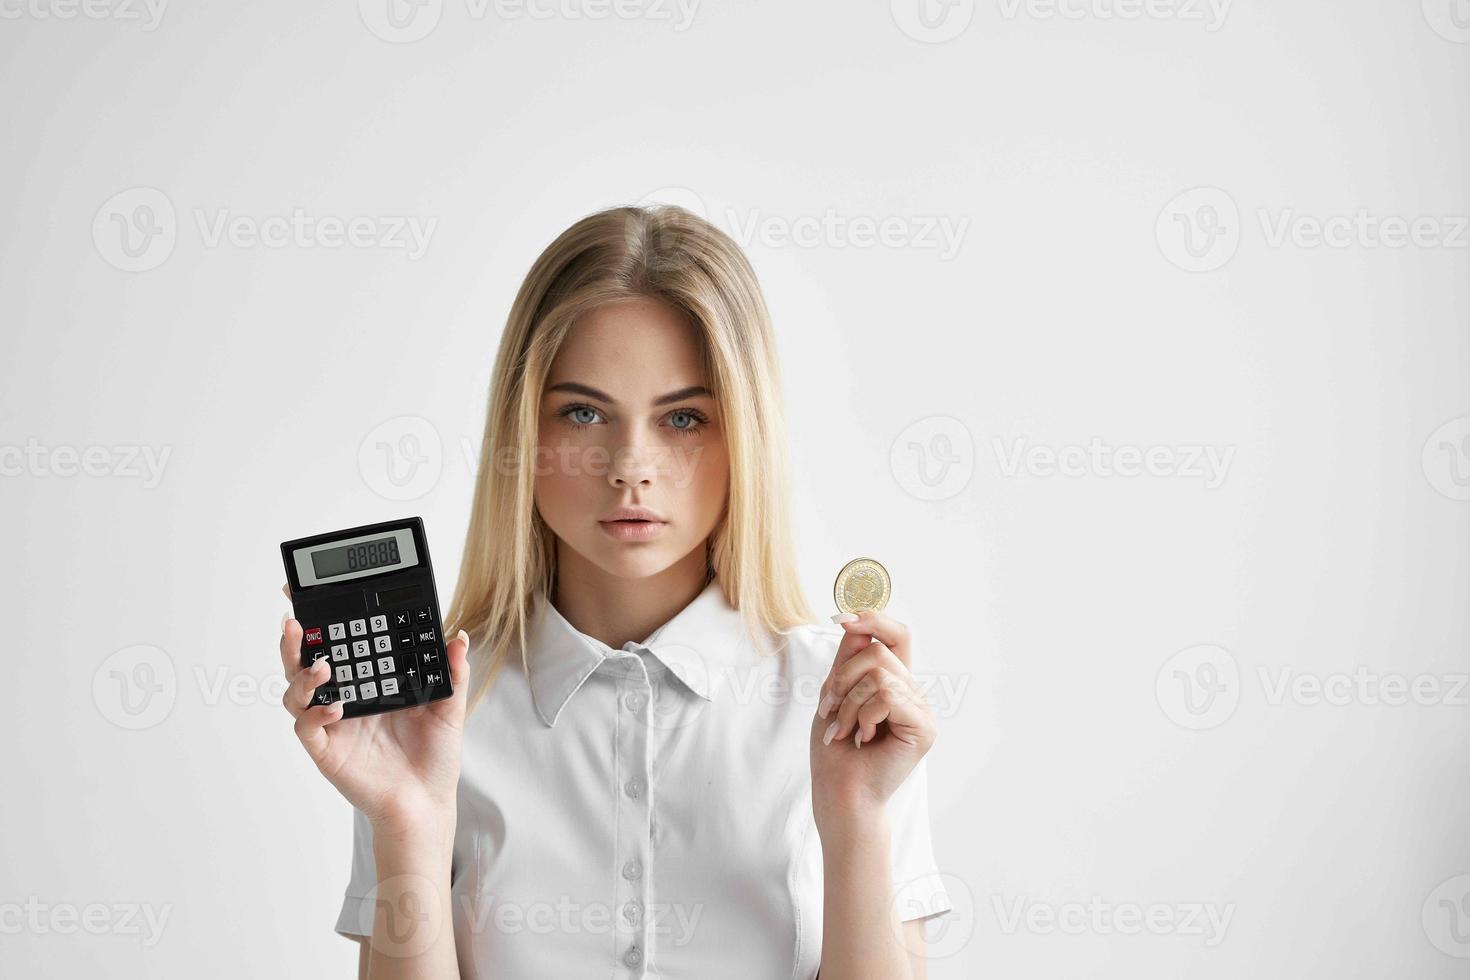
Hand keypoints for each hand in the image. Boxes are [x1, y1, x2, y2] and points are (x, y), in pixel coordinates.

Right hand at [278, 582, 470, 834]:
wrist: (428, 802)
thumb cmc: (433, 756)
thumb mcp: (449, 707)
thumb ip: (451, 672)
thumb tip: (458, 636)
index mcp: (368, 684)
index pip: (337, 647)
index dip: (320, 626)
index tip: (309, 598)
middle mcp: (344, 701)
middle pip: (303, 665)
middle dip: (293, 642)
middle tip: (294, 622)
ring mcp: (331, 725)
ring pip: (295, 693)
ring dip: (301, 676)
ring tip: (322, 666)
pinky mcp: (326, 751)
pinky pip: (306, 727)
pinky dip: (314, 713)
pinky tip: (335, 707)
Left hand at [809, 609, 935, 832]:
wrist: (840, 792)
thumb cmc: (835, 750)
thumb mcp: (835, 693)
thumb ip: (848, 658)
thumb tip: (855, 620)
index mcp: (893, 682)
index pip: (896, 635)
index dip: (874, 619)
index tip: (841, 617)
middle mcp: (911, 692)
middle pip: (878, 650)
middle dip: (843, 677)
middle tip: (832, 711)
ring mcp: (920, 708)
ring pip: (880, 671)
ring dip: (849, 702)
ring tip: (847, 730)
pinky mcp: (924, 726)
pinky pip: (888, 694)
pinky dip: (865, 715)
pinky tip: (865, 739)